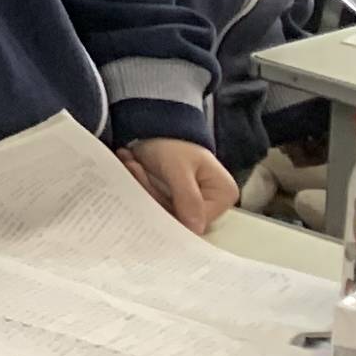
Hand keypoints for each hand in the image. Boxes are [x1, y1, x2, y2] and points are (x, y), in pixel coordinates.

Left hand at [120, 135, 237, 234]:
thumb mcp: (178, 168)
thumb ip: (187, 197)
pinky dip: (141, 185)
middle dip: (152, 192)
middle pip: (178, 215)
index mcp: (224, 194)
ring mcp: (194, 202)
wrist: (157, 126)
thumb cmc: (174, 143)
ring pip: (164, 209)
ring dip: (143, 186)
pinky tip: (132, 164)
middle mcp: (213, 202)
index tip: (145, 184)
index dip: (169, 208)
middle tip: (134, 168)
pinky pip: (156, 202)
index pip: (197, 219)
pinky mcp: (176, 199)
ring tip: (131, 162)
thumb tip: (196, 229)